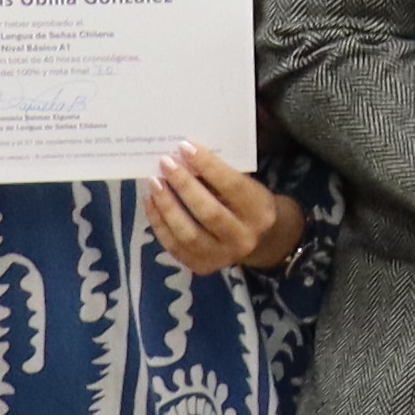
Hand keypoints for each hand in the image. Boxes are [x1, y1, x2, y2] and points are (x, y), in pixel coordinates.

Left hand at [143, 140, 303, 272]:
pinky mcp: (203, 267)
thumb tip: (185, 158)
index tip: (185, 147)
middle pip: (209, 212)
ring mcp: (223, 257)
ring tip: (155, 183)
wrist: (262, 240)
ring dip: (167, 207)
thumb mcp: (247, 186)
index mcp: (260, 212)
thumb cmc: (249, 203)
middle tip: (165, 164)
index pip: (232, 186)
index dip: (208, 165)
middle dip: (183, 185)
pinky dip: (159, 224)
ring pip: (188, 234)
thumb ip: (221, 176)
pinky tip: (152, 203)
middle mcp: (244, 238)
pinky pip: (176, 247)